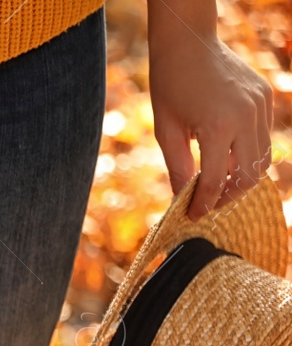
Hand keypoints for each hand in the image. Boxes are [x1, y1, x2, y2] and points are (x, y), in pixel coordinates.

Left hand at [149, 7, 272, 218]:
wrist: (188, 43)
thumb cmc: (170, 86)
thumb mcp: (166, 132)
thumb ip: (177, 168)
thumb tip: (182, 199)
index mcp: (218, 127)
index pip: (214, 180)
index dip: (204, 203)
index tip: (193, 215)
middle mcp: (247, 117)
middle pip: (248, 175)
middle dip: (228, 195)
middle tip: (208, 203)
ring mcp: (261, 106)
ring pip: (261, 158)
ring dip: (241, 176)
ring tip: (217, 184)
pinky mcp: (265, 98)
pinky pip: (263, 136)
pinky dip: (247, 153)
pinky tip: (226, 157)